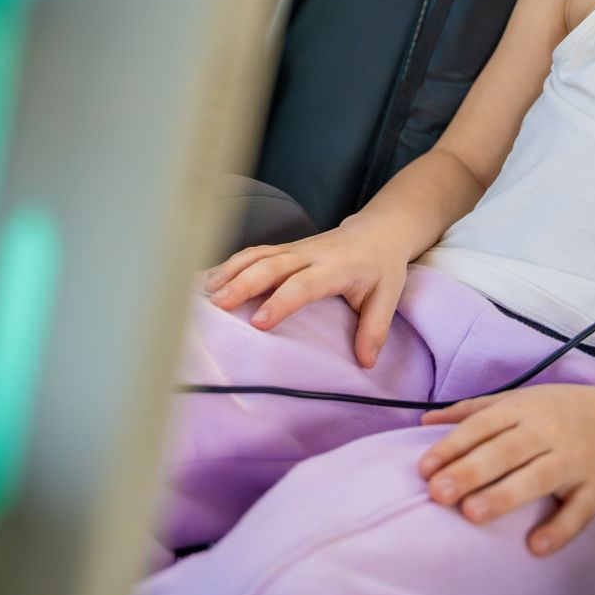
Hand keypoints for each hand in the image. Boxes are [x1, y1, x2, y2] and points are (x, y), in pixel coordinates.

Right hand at [200, 218, 418, 367]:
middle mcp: (310, 254)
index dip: (280, 301)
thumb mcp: (388, 296)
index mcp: (336, 267)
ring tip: (206, 293)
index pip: (303, 283)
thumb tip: (366, 362)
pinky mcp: (285, 249)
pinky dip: (231, 264)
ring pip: (258, 255)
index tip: (259, 322)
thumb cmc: (382, 266)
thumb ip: (375, 328)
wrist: (378, 231)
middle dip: (243, 283)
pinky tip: (212, 279)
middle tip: (218, 305)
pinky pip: (255, 253)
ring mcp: (295, 249)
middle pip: (271, 265)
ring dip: (231, 271)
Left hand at [417, 383, 594, 556]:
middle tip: (436, 492)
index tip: (423, 468)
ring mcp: (576, 460)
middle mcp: (549, 432)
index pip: (483, 426)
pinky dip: (560, 529)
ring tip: (471, 514)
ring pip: (538, 478)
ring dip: (504, 496)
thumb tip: (425, 422)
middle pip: (505, 451)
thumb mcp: (523, 400)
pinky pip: (579, 511)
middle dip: (470, 471)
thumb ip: (475, 411)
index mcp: (526, 410)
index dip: (453, 446)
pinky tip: (536, 546)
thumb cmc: (568, 412)